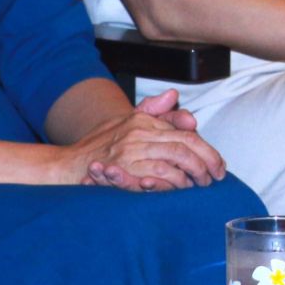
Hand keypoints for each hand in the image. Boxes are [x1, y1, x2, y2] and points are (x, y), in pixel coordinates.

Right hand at [68, 90, 226, 191]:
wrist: (67, 165)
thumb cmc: (99, 146)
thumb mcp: (126, 122)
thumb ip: (153, 111)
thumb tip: (174, 95)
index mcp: (142, 121)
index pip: (183, 132)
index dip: (205, 148)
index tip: (217, 163)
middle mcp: (138, 134)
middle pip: (183, 145)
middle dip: (205, 161)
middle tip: (216, 176)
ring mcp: (129, 153)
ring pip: (173, 160)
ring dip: (191, 174)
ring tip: (201, 184)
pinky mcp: (122, 172)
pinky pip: (155, 177)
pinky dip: (171, 183)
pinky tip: (180, 189)